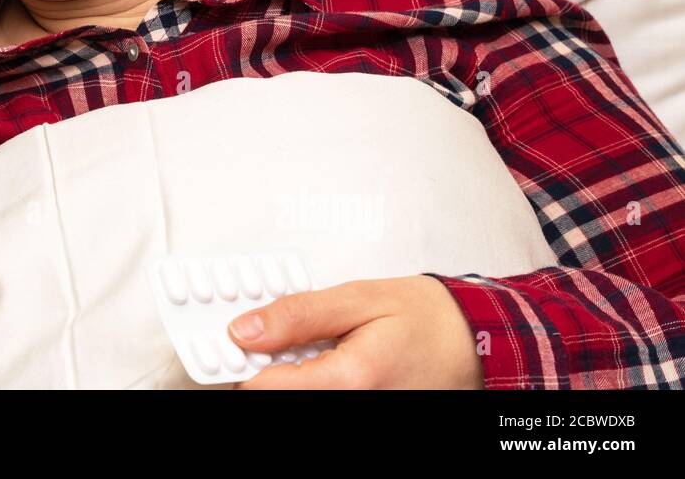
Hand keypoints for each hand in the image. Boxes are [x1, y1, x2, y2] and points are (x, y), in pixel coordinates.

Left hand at [227, 276, 484, 388]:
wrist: (475, 341)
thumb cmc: (427, 318)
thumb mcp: (358, 298)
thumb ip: (298, 315)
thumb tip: (246, 331)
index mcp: (350, 380)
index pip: (264, 387)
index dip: (243, 360)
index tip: (237, 339)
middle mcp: (352, 407)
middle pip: (276, 396)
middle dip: (266, 366)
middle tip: (270, 338)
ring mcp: (360, 414)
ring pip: (297, 397)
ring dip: (288, 373)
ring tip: (307, 346)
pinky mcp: (361, 413)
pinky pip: (318, 398)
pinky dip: (308, 378)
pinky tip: (320, 359)